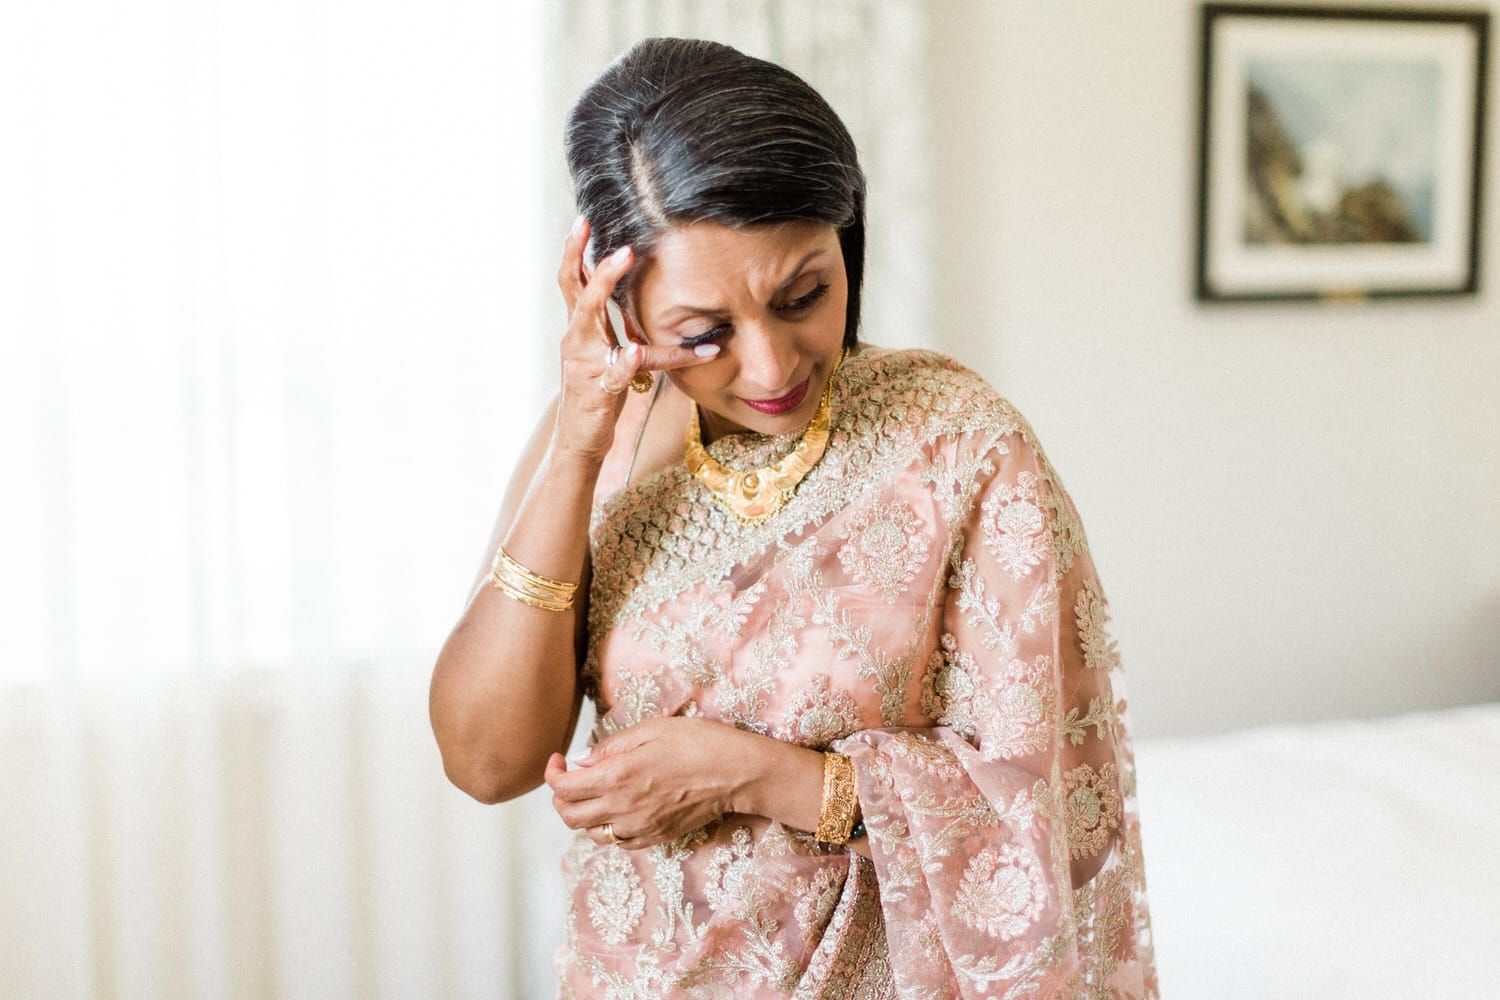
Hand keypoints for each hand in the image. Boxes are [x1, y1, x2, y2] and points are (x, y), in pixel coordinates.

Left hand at [543, 716, 755, 850]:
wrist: (736, 774)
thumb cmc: (698, 742)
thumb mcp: (652, 729)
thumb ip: (611, 746)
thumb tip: (582, 760)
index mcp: (617, 777)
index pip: (563, 788)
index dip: (552, 774)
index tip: (559, 760)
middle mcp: (622, 808)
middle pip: (569, 816)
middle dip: (560, 797)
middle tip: (570, 778)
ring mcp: (639, 828)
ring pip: (591, 833)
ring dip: (583, 814)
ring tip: (595, 793)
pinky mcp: (655, 838)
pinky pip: (618, 842)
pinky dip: (609, 828)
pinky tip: (619, 808)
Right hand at [551, 218, 717, 463]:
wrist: (581, 441)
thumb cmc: (598, 394)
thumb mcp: (608, 353)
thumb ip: (617, 327)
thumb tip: (637, 300)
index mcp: (580, 329)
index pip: (573, 282)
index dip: (575, 251)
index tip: (584, 220)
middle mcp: (576, 339)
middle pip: (574, 287)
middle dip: (582, 253)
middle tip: (591, 223)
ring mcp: (584, 363)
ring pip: (589, 317)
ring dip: (605, 285)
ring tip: (623, 259)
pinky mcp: (599, 390)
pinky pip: (615, 371)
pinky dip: (628, 360)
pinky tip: (636, 351)